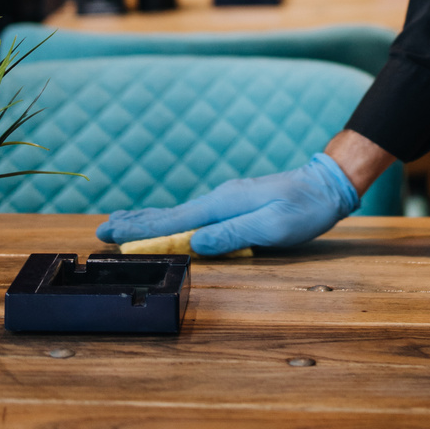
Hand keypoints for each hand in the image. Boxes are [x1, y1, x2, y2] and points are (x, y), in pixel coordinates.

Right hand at [94, 152, 359, 255]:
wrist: (326, 184)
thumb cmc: (304, 208)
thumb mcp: (272, 226)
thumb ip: (233, 234)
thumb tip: (195, 244)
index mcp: (223, 204)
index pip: (174, 221)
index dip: (141, 231)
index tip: (111, 234)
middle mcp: (219, 199)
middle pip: (170, 215)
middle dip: (136, 223)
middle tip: (103, 230)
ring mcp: (226, 201)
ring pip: (179, 214)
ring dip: (150, 222)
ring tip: (123, 227)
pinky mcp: (234, 205)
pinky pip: (194, 216)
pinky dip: (172, 221)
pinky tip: (167, 226)